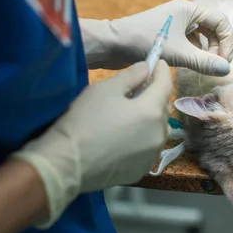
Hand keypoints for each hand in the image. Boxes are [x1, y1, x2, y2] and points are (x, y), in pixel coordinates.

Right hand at [11, 61, 171, 227]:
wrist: (67, 163)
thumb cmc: (85, 121)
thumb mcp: (106, 90)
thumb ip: (131, 76)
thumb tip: (146, 68)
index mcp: (152, 110)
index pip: (165, 85)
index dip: (162, 71)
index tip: (158, 62)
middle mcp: (159, 133)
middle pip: (163, 108)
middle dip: (156, 95)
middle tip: (142, 86)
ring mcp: (152, 154)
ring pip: (160, 130)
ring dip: (153, 118)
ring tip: (136, 113)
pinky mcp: (142, 169)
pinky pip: (149, 148)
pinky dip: (144, 138)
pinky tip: (129, 137)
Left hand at [81, 0, 232, 74]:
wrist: (112, 44)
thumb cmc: (143, 42)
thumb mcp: (178, 53)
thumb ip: (204, 62)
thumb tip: (227, 69)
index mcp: (190, 9)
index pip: (221, 22)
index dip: (227, 42)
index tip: (223, 61)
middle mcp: (185, 13)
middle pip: (214, 29)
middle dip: (218, 48)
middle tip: (215, 66)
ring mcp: (176, 24)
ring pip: (202, 38)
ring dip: (206, 52)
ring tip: (202, 67)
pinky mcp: (168, 35)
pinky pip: (190, 43)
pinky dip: (194, 54)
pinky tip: (190, 65)